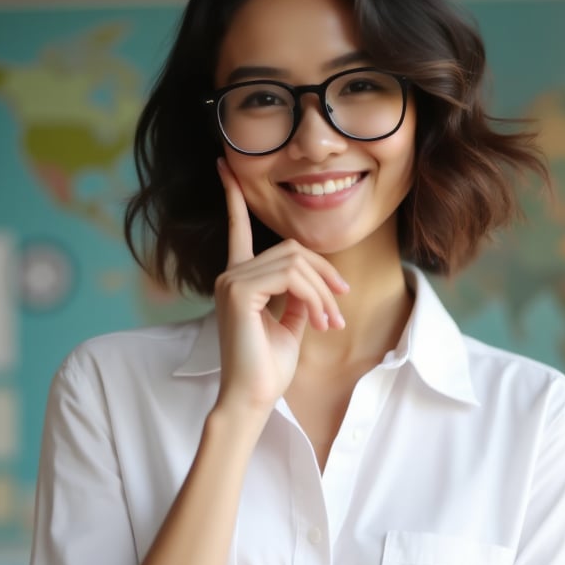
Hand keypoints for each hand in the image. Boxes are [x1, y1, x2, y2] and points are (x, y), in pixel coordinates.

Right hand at [214, 159, 348, 412]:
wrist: (253, 398)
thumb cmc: (269, 369)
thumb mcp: (291, 326)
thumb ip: (298, 299)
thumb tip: (314, 283)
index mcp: (239, 279)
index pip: (239, 229)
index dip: (233, 197)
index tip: (225, 166)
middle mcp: (231, 274)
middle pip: (292, 249)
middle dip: (324, 275)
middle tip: (340, 310)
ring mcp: (231, 280)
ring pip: (295, 263)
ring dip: (323, 293)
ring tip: (331, 323)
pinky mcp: (239, 291)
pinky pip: (290, 277)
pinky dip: (313, 297)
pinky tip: (319, 321)